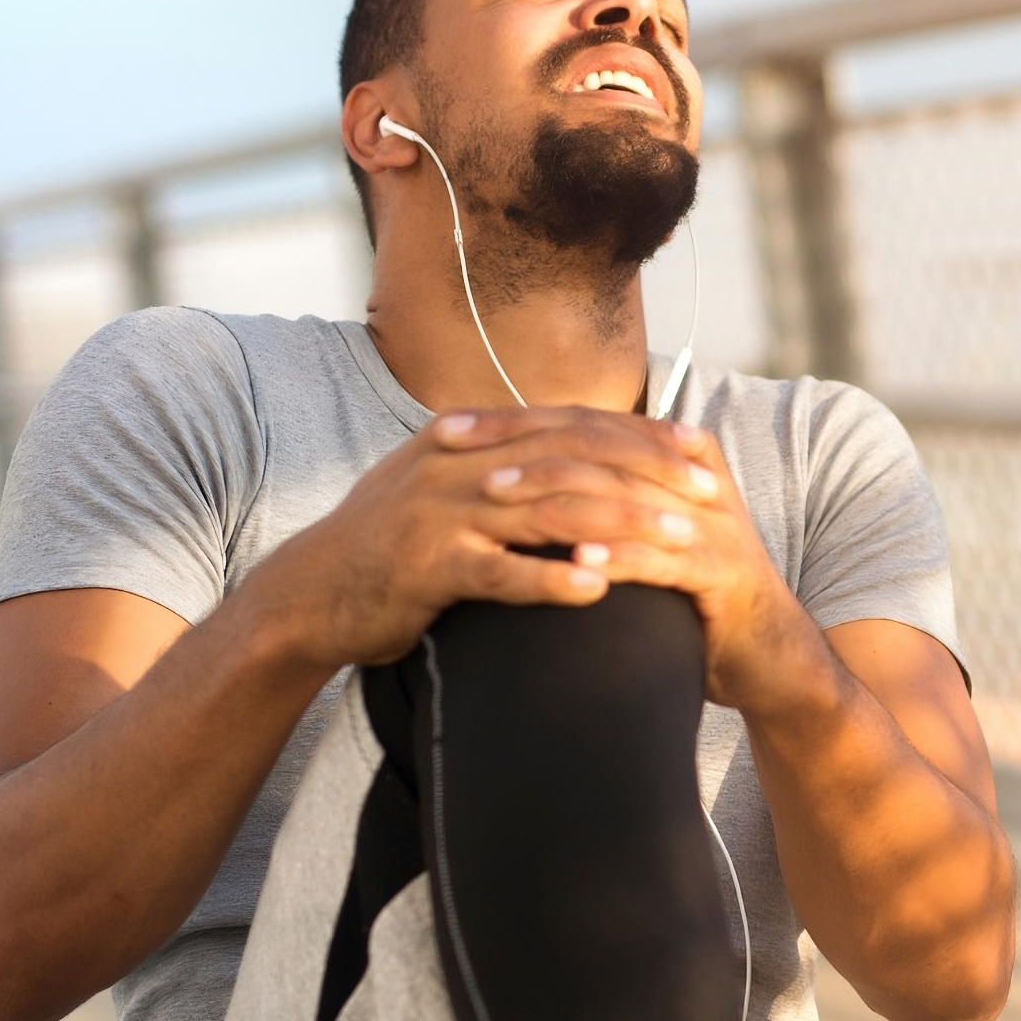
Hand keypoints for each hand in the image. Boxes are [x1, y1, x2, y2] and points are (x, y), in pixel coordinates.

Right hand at [237, 405, 734, 671]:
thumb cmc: (387, 548)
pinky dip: (551, 579)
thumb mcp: (441, 488)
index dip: (639, 436)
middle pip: (573, 457)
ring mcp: (440, 513)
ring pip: (549, 509)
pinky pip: (501, 572)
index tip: (699, 449)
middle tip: (709, 493)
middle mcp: (458, 463)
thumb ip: (499, 465)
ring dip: (622, 524)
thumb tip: (565, 453)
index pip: (571, 424)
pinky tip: (598, 590)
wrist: (310, 595)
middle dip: (649, 472)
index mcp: (468, 438)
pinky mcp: (427, 568)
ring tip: (680, 541)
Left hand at [442, 411, 838, 717]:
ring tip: (498, 497)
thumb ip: (597, 499)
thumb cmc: (692, 597)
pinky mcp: (726, 572)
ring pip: (623, 495)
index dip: (514, 421)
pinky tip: (573, 558)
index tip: (448, 428)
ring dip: (556, 494)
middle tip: (462, 453)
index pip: (582, 423)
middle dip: (523, 447)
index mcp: (673, 455)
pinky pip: (664, 558)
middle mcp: (695, 478)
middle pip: (597, 447)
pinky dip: (618, 555)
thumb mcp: (641, 534)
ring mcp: (714, 523)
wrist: (769, 656)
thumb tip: (513, 474)